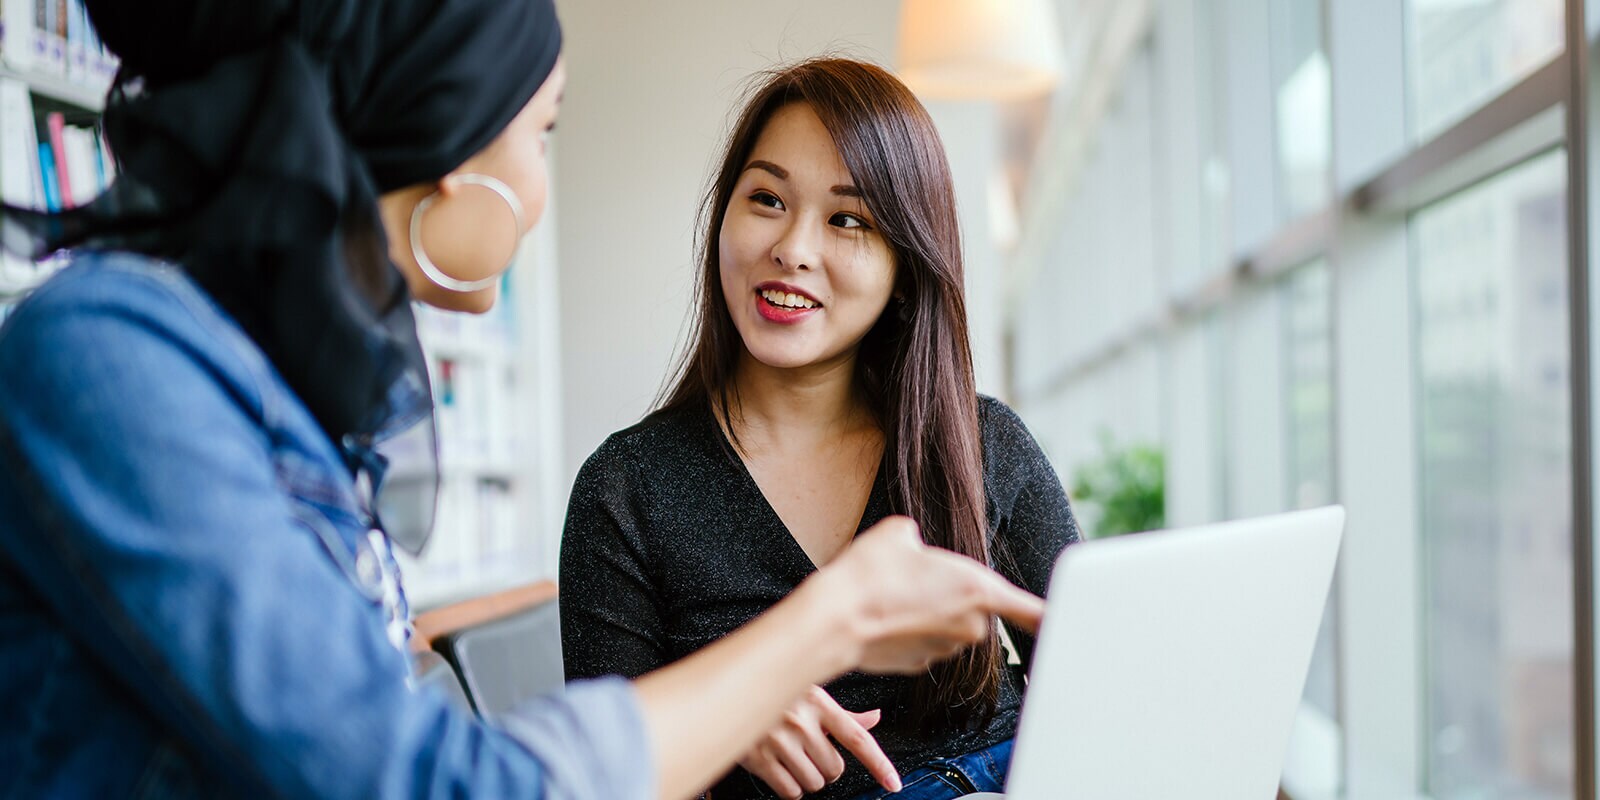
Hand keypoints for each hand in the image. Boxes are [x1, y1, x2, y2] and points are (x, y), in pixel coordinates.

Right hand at [736, 686, 901, 799]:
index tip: (893, 783)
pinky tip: (781, 767)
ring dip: (808, 777)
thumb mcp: (810, 694)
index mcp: (818, 704)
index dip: (879, 764)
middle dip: (826, 767)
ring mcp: (779, 741)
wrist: (728, 691)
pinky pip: (791, 791)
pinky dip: (790, 786)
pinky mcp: (760, 759)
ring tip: (793, 756)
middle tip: (811, 752)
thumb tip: (875, 719)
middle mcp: (801, 722)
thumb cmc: (774, 692)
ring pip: (815, 783)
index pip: (858, 738)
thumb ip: (843, 713)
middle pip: (835, 769)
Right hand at [819, 516, 1044, 673]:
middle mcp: (970, 625)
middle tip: (916, 578)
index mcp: (978, 590)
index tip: (1074, 628)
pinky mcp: (921, 664)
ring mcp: (946, 648)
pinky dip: (910, 631)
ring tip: (893, 596)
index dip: (1055, 618)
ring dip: (929, 613)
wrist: (837, 618)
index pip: (1032, 611)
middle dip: (952, 595)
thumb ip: (921, 540)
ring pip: (948, 625)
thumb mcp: (900, 532)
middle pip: (976, 608)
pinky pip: (925, 642)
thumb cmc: (871, 573)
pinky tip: (885, 617)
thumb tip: (914, 547)